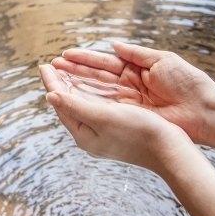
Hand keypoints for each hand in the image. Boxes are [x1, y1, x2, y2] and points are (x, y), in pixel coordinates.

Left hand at [39, 64, 192, 172]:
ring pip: (82, 103)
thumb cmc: (138, 133)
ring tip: (64, 71)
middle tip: (50, 65)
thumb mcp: (102, 117)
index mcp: (83, 134)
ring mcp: (104, 132)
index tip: (44, 65)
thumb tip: (49, 96)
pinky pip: (96, 105)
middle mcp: (91, 134)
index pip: (61, 103)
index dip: (52, 83)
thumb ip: (75, 106)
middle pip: (69, 103)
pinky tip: (89, 85)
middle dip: (60, 83)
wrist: (170, 150)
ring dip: (73, 85)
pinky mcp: (117, 128)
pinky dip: (89, 92)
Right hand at [50, 42, 214, 142]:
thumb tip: (113, 45)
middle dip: (73, 72)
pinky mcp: (130, 117)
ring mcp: (127, 102)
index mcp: (136, 69)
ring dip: (75, 86)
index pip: (103, 62)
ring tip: (55, 80)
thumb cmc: (188, 83)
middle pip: (95, 77)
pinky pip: (104, 108)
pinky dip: (87, 103)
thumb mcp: (163, 61)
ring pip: (96, 92)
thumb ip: (136, 53)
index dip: (83, 59)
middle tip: (52, 67)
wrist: (204, 112)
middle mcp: (128, 86)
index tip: (64, 56)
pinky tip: (71, 97)